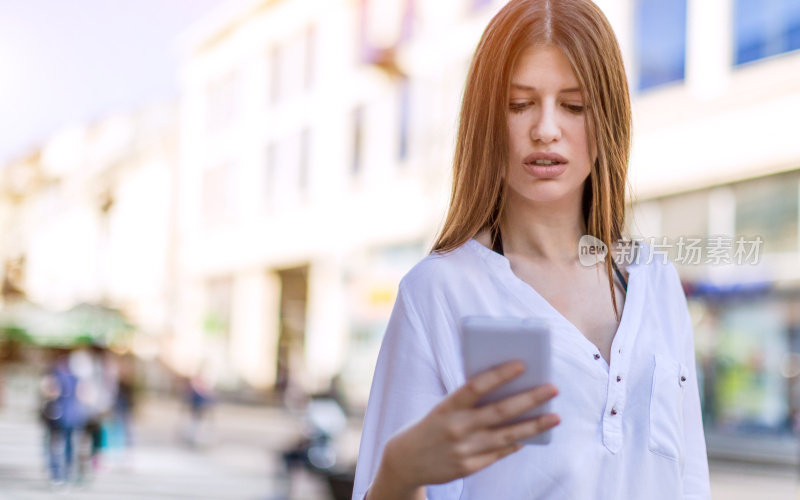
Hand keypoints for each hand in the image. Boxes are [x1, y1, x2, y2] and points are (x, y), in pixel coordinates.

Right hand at [377, 360, 559, 491]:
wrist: (404, 461)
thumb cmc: (429, 426)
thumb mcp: (442, 409)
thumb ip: (469, 402)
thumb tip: (507, 392)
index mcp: (446, 408)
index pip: (476, 386)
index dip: (499, 375)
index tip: (522, 363)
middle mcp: (456, 429)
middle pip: (500, 412)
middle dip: (530, 399)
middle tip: (553, 388)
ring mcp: (464, 450)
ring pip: (508, 436)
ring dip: (534, 425)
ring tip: (555, 416)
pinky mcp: (469, 467)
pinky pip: (499, 453)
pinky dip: (516, 443)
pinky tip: (532, 435)